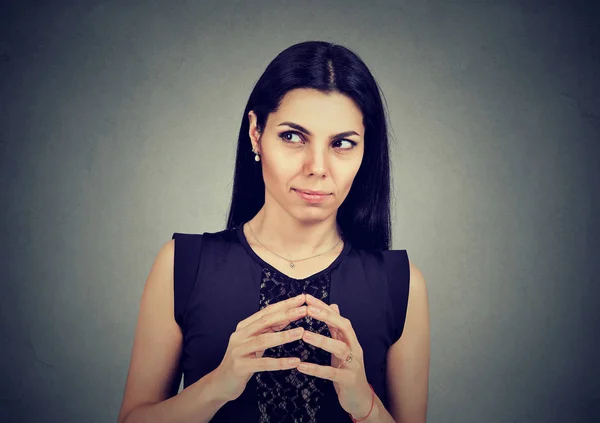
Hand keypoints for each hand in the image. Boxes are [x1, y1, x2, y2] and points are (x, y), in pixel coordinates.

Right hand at [213, 294, 306, 401]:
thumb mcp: (255, 342)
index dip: (284, 305)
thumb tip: (289, 315)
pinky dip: (280, 363)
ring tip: (301, 332)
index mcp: (244, 327)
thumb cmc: (243, 360)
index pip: (266, 312)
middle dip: (285, 314)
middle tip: (304, 309)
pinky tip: (294, 362)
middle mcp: (240, 335)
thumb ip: (269, 330)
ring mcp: (239, 351)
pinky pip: (263, 364)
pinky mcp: (240, 367)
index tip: (301, 298)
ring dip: (284, 335)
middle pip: (265, 321)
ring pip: (263, 340)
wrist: (221, 382)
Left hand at [296, 294, 372, 418]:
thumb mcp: (343, 347)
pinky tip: (301, 366)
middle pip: (344, 327)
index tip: (307, 298)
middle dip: (327, 317)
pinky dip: (316, 369)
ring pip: (340, 348)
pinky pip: (331, 373)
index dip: (324, 307)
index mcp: (351, 340)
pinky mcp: (348, 380)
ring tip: (304, 335)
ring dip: (322, 340)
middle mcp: (354, 349)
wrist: (361, 400)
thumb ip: (337, 328)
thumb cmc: (348, 371)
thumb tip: (334, 305)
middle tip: (308, 309)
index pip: (339, 318)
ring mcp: (353, 364)